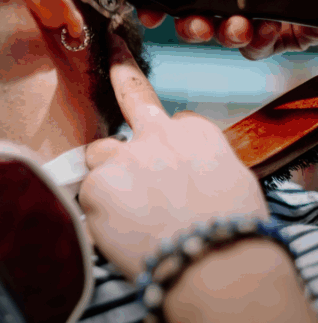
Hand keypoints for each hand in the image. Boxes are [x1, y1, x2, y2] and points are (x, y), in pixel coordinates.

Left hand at [79, 34, 267, 279]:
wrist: (213, 267)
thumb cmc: (231, 233)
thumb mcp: (234, 184)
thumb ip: (203, 166)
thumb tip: (191, 176)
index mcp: (196, 134)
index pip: (173, 123)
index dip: (167, 145)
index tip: (163, 149)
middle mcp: (158, 137)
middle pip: (130, 111)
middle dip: (122, 73)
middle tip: (114, 54)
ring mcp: (124, 158)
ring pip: (98, 155)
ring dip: (105, 176)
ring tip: (124, 213)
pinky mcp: (97, 187)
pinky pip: (87, 196)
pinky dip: (98, 215)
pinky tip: (120, 234)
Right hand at [137, 0, 317, 59]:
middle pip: (198, 0)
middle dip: (184, 16)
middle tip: (181, 21)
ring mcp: (268, 2)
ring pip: (223, 28)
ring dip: (216, 32)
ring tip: (227, 26)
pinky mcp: (289, 30)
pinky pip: (256, 45)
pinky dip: (251, 42)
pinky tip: (258, 30)